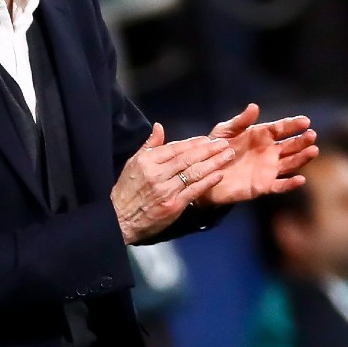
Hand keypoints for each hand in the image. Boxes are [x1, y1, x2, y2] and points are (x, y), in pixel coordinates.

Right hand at [112, 124, 233, 244]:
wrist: (119, 220)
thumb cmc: (126, 191)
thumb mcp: (133, 163)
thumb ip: (149, 145)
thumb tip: (159, 127)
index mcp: (148, 161)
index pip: (175, 148)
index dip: (194, 143)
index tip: (208, 138)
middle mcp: (158, 173)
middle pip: (188, 158)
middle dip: (209, 149)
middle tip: (224, 143)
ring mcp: (167, 189)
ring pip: (194, 172)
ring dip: (214, 162)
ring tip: (228, 154)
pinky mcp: (174, 205)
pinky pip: (195, 190)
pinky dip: (208, 181)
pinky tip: (220, 174)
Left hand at [199, 103, 318, 205]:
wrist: (204, 173)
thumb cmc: (215, 149)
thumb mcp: (225, 131)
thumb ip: (240, 121)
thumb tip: (254, 106)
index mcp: (261, 136)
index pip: (281, 128)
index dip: (293, 124)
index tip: (305, 121)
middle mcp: (269, 152)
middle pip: (290, 145)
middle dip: (302, 140)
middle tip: (312, 135)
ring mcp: (268, 169)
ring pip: (290, 163)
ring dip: (302, 158)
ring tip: (313, 151)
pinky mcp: (263, 186)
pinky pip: (280, 185)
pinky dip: (291, 184)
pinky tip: (300, 179)